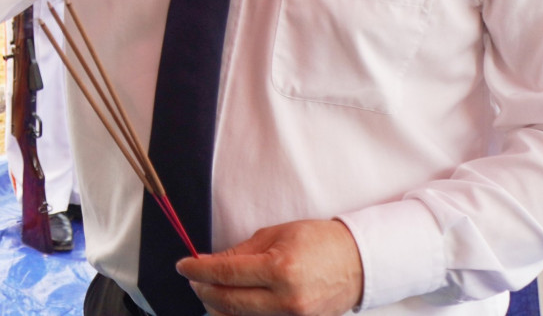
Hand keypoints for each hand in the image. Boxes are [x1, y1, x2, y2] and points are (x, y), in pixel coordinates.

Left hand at [177, 219, 364, 315]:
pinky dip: (240, 314)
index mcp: (280, 270)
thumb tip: (208, 262)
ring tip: (211, 288)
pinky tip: (233, 301)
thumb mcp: (276, 235)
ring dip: (218, 305)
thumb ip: (239, 252)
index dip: (198, 269)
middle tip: (193, 277)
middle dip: (203, 290)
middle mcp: (287, 300)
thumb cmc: (318, 241)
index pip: (226, 274)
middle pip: (228, 302)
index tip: (184, 265)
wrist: (358, 262)